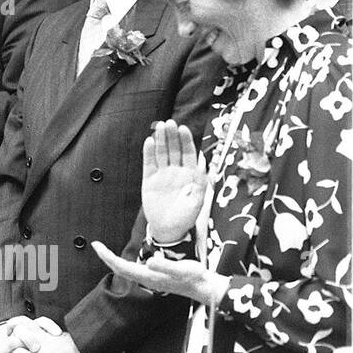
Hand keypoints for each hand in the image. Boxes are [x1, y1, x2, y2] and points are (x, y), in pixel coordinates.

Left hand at [93, 242, 229, 307]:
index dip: (108, 256)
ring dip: (113, 260)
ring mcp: (150, 279)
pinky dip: (123, 262)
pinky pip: (133, 269)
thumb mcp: (182, 269)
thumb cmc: (195, 278)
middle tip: (95, 245)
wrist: (204, 287)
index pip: (122, 266)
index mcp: (149, 276)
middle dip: (106, 257)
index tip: (97, 246)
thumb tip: (149, 261)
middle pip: (120, 268)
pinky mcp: (155, 276)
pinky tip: (123, 258)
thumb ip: (166, 266)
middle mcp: (146, 279)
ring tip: (104, 249)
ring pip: (126, 269)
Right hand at [141, 120, 208, 241]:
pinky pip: (149, 163)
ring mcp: (162, 174)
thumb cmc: (186, 217)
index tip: (183, 129)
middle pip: (174, 149)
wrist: (168, 229)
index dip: (186, 141)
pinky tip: (149, 141)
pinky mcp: (149, 179)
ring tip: (159, 127)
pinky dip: (148, 152)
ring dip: (160, 140)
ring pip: (161, 153)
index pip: (189, 153)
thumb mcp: (197, 202)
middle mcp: (176, 171)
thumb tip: (203, 166)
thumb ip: (200, 184)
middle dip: (172, 136)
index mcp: (190, 174)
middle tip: (169, 123)